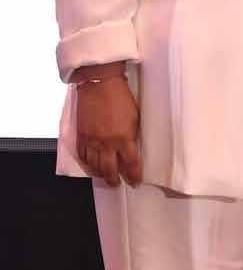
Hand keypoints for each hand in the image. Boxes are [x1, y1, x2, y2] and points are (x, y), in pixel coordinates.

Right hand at [74, 70, 140, 187]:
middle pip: (110, 170)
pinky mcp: (80, 136)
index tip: (135, 181)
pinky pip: (83, 156)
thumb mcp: (135, 117)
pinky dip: (87, 164)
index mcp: (124, 138)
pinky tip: (91, 167)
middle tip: (118, 184)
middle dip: (115, 180)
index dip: (134, 175)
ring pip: (94, 166)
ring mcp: (92, 141)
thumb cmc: (121, 97)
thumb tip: (132, 147)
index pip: (131, 163)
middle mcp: (107, 143)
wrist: (100, 85)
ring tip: (105, 178)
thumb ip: (132, 135)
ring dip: (100, 174)